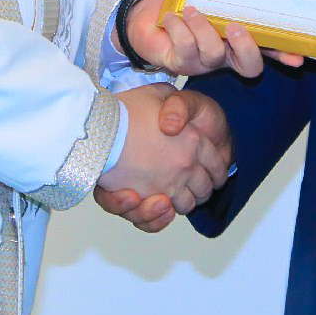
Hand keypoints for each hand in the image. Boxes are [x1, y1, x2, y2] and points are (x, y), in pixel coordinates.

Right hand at [96, 88, 231, 232]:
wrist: (98, 124)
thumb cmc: (127, 108)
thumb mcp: (159, 94)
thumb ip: (176, 105)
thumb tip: (179, 121)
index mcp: (194, 141)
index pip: (217, 165)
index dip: (216, 169)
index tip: (210, 171)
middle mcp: (185, 166)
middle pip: (204, 188)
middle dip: (200, 188)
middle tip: (187, 182)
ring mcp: (167, 186)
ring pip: (185, 205)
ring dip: (179, 202)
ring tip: (167, 193)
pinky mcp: (145, 202)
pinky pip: (158, 220)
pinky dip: (158, 218)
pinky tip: (157, 208)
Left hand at [126, 0, 299, 75]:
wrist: (143, 9)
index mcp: (237, 37)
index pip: (267, 47)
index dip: (283, 53)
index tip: (298, 56)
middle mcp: (224, 53)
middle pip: (249, 66)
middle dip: (246, 48)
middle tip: (235, 27)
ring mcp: (203, 61)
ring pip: (214, 55)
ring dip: (203, 29)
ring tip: (191, 10)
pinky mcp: (180, 63)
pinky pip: (185, 51)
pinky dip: (180, 30)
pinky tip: (172, 17)